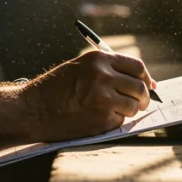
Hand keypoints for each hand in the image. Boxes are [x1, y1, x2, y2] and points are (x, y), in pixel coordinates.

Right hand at [19, 51, 155, 141]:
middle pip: (140, 87)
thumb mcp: (80, 67)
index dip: (145, 78)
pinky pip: (120, 121)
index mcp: (98, 59)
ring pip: (133, 106)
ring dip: (128, 111)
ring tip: (111, 111)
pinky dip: (114, 121)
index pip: (136, 66)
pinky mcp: (101, 119)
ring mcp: (103, 98)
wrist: (33, 109)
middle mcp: (103, 76)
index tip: (149, 85)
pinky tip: (97, 119)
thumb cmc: (55, 89)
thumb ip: (107, 70)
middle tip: (139, 104)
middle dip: (143, 98)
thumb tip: (140, 80)